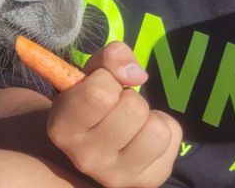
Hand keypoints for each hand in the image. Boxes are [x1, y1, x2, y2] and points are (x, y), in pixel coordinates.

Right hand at [46, 41, 181, 187]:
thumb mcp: (90, 74)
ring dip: (149, 116)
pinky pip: (172, 139)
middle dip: (130, 97)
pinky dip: (163, 128)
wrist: (91, 143)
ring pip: (156, 130)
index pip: (99, 94)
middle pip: (133, 109)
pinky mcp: (146, 182)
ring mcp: (117, 176)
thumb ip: (109, 59)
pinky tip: (144, 135)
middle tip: (117, 106)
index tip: (100, 86)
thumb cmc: (90, 102)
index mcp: (62, 130)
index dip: (107, 79)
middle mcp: (85, 159)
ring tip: (132, 122)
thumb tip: (137, 75)